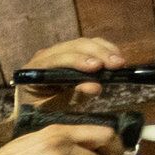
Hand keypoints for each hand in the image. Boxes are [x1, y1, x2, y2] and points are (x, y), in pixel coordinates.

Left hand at [14, 37, 128, 111]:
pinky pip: (90, 46)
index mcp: (34, 69)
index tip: (97, 67)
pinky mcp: (72, 52)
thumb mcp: (54, 109)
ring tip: (120, 63)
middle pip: (74, 46)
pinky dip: (105, 50)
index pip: (56, 59)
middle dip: (98, 54)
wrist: (36, 108)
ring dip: (104, 51)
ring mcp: (58, 51)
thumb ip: (72, 97)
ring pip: (84, 43)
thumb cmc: (42, 110)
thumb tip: (95, 86)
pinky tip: (116, 58)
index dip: (78, 61)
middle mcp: (45, 55)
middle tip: (117, 65)